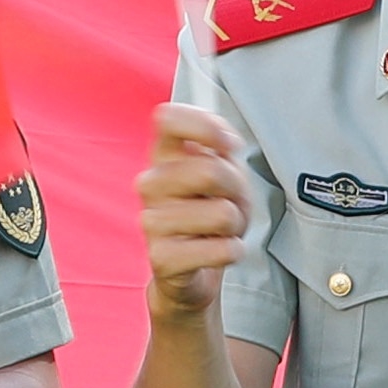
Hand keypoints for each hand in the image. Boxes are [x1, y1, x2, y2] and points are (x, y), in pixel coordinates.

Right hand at [140, 101, 261, 318]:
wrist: (194, 268)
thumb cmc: (209, 212)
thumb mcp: (222, 170)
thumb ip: (220, 145)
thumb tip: (226, 142)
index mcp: (162, 156)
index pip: (168, 119)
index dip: (206, 127)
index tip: (229, 146)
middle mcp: (150, 184)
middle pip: (210, 170)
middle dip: (237, 189)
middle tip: (230, 203)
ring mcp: (151, 221)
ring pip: (222, 214)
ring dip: (236, 225)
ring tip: (221, 231)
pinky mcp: (161, 258)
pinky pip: (221, 250)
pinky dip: (232, 252)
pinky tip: (217, 252)